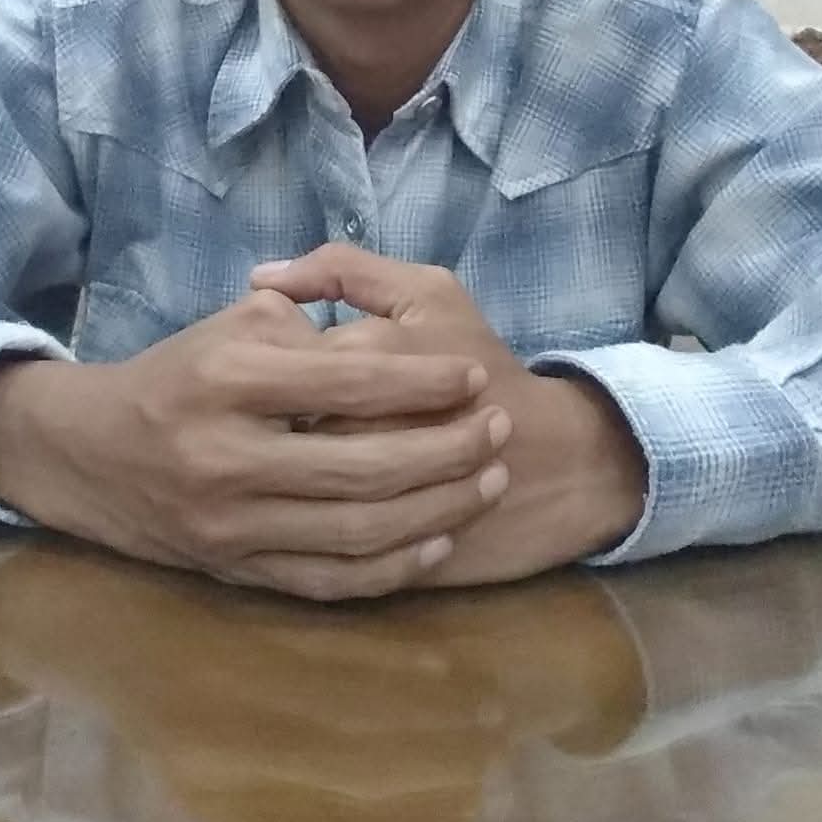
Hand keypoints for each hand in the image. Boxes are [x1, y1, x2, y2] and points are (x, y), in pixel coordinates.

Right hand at [0, 288, 512, 598]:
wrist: (91, 454)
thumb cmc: (180, 375)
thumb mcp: (232, 323)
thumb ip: (307, 322)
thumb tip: (382, 339)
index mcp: (228, 382)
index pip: (347, 383)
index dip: (421, 380)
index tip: (473, 375)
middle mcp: (227, 458)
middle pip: (363, 466)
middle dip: (446, 449)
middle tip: (499, 429)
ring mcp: (231, 526)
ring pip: (356, 531)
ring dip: (436, 509)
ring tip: (488, 480)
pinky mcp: (237, 571)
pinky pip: (328, 581)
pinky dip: (390, 567)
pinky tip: (438, 540)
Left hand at [250, 247, 646, 586]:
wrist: (560, 459)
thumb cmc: (485, 363)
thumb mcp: (428, 295)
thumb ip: (344, 271)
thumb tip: (261, 278)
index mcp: (370, 355)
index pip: (280, 360)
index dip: (273, 368)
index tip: (290, 374)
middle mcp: (361, 425)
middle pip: (281, 425)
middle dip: (277, 423)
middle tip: (293, 420)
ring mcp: (372, 495)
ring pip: (296, 485)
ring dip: (293, 476)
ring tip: (309, 461)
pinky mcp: (381, 550)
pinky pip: (325, 545)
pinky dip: (316, 526)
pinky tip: (327, 505)